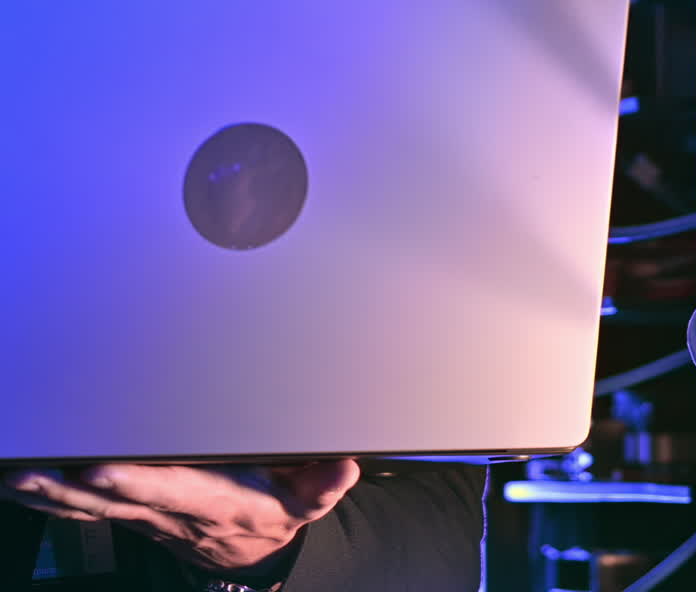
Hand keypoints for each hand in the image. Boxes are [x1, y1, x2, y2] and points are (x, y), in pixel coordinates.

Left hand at [0, 458, 360, 571]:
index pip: (169, 488)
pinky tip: (26, 482)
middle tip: (36, 467)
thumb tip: (342, 466)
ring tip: (18, 473)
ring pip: (89, 509)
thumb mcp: (309, 497)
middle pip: (114, 501)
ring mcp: (145, 517)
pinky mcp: (131, 514)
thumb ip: (323, 482)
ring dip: (49, 494)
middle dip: (71, 486)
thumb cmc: (275, 511)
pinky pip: (83, 512)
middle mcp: (172, 511)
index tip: (103, 467)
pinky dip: (51, 500)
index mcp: (214, 500)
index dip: (135, 481)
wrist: (253, 550)